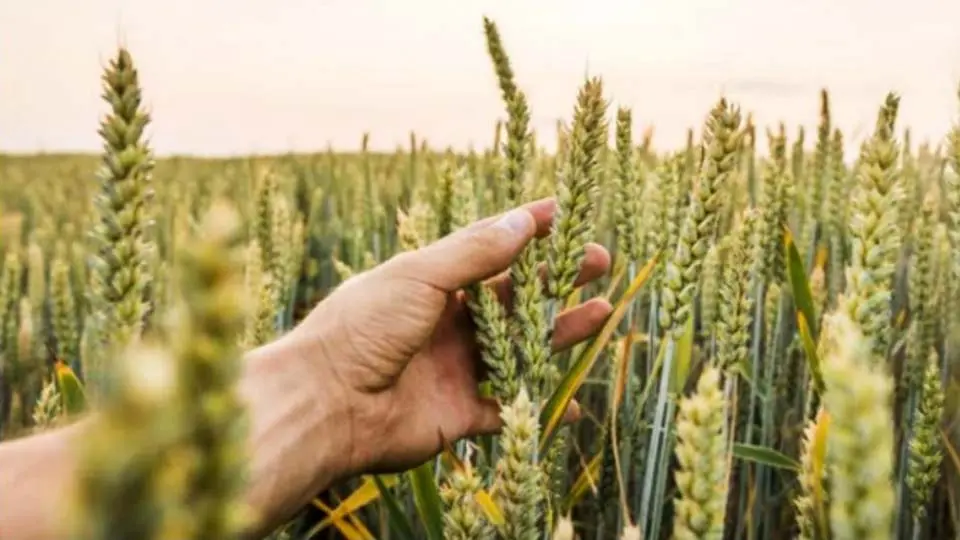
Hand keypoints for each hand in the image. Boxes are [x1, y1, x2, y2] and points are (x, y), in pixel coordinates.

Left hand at [286, 198, 611, 475]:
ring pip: (520, 348)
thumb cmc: (363, 327)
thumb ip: (475, 252)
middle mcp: (445, 322)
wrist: (327, 404)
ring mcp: (453, 368)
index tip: (566, 214)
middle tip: (600, 263)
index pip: (488, 247)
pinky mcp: (457, 414)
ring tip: (603, 314)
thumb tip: (524, 220)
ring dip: (559, 332)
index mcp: (430, 282)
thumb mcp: (419, 274)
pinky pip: (506, 409)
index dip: (527, 230)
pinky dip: (537, 405)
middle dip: (557, 280)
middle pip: (513, 297)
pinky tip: (573, 399)